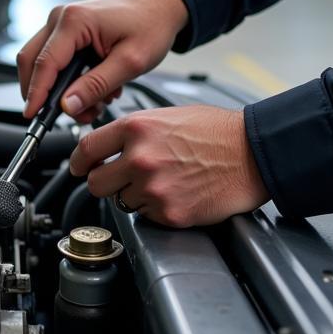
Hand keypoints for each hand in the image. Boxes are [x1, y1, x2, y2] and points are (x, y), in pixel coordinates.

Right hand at [17, 0, 188, 122]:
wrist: (161, 4)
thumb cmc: (151, 24)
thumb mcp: (130, 62)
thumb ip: (96, 85)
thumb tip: (68, 105)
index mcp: (75, 21)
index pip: (44, 63)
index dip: (36, 93)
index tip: (32, 115)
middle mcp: (61, 18)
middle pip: (32, 61)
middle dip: (43, 93)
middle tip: (64, 115)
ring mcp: (61, 23)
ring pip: (41, 62)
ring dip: (58, 89)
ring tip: (90, 103)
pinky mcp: (66, 31)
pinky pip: (54, 59)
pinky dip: (66, 80)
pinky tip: (90, 89)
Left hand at [68, 106, 269, 227]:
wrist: (255, 153)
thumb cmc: (218, 132)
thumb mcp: (168, 116)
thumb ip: (134, 132)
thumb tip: (109, 145)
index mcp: (136, 129)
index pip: (86, 149)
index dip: (78, 161)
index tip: (78, 167)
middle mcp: (139, 159)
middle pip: (95, 183)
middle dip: (105, 183)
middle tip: (120, 180)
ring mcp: (153, 189)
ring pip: (122, 202)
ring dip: (135, 196)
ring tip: (164, 182)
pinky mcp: (169, 213)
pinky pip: (147, 217)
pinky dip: (157, 210)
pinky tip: (178, 193)